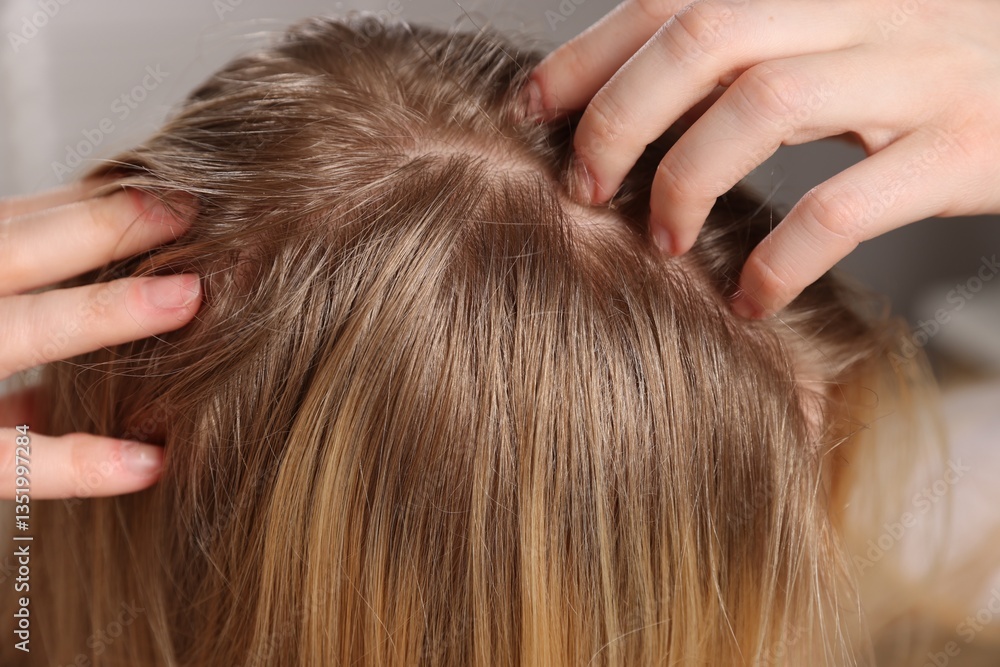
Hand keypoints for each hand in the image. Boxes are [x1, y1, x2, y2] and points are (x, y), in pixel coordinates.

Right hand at [0, 182, 200, 498]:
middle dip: (97, 228)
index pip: (11, 224)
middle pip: (8, 251)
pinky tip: (147, 462)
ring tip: (188, 299)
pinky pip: (0, 458)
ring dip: (97, 313)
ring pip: (12, 333)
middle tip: (187, 210)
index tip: (171, 188)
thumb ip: (18, 278)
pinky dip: (72, 463)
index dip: (88, 206)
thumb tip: (101, 261)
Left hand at [528, 0, 999, 316]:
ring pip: (763, 106)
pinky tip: (749, 295)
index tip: (533, 108)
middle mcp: (867, 4)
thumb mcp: (842, 34)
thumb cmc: (935, 69)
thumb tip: (631, 90)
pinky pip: (842, 204)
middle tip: (584, 185)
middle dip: (619, 117)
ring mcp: (921, 70)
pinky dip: (777, 258)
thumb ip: (753, 45)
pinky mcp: (964, 146)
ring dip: (686, 179)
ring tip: (661, 239)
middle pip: (703, 38)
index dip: (589, 52)